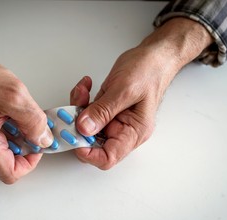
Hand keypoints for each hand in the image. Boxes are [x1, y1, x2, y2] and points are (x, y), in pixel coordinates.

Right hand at [0, 3, 52, 182]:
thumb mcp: (15, 96)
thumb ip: (34, 122)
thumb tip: (44, 140)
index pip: (11, 173)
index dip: (30, 162)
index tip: (39, 145)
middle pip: (8, 164)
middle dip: (25, 147)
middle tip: (32, 126)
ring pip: (5, 153)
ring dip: (18, 138)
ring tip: (19, 116)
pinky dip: (11, 133)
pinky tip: (11, 116)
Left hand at [71, 18, 212, 168]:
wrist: (154, 56)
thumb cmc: (150, 71)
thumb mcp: (125, 90)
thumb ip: (103, 111)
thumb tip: (83, 129)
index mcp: (133, 132)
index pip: (108, 157)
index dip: (88, 153)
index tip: (74, 136)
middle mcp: (122, 130)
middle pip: (92, 143)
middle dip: (78, 126)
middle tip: (72, 110)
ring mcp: (112, 120)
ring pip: (85, 127)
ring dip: (77, 109)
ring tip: (82, 90)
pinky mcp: (105, 110)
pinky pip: (86, 112)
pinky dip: (80, 100)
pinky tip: (85, 86)